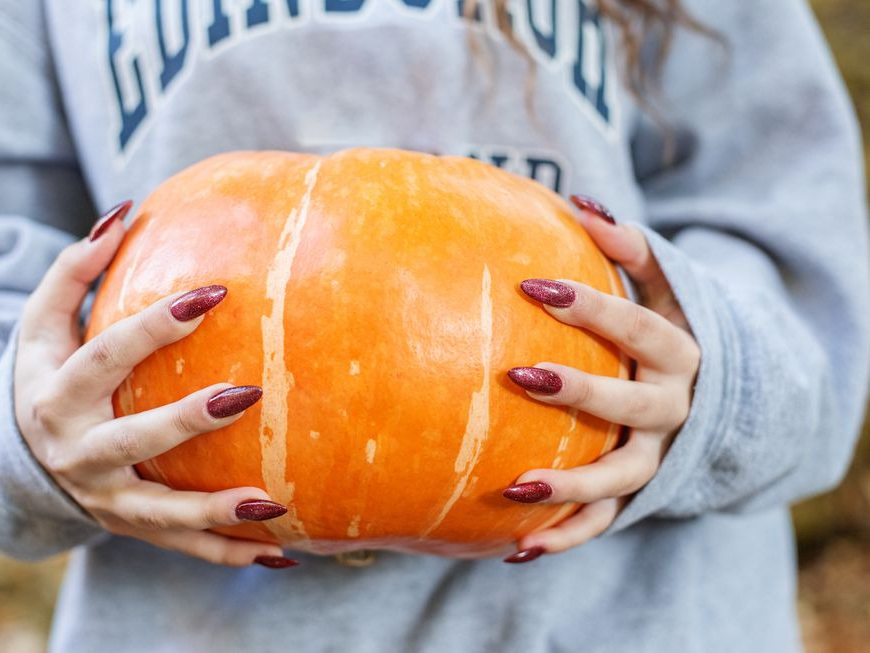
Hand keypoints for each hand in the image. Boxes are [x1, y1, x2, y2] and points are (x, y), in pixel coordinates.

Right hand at [14, 202, 296, 568]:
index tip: (212, 292)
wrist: (16, 457)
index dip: (154, 326)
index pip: (106, 356)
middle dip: (185, 421)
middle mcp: (79, 453)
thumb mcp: (41, 324)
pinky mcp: (131, 526)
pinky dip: (230, 553)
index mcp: (57, 396)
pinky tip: (284, 552)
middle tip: (246, 394)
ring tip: (272, 501)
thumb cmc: (46, 373)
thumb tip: (124, 210)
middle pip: (133, 439)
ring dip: (215, 511)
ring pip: (162, 511)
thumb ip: (74, 268)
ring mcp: (106, 498)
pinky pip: (184, 546)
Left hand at [500, 195, 699, 563]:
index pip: (638, 325)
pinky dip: (567, 537)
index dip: (590, 306)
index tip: (531, 284)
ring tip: (514, 484)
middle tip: (519, 373)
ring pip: (620, 476)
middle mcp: (673, 407)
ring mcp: (657, 454)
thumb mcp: (664, 286)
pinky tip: (516, 549)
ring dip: (571, 485)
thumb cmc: (669, 328)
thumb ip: (627, 246)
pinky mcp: (639, 492)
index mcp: (680, 351)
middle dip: (579, 390)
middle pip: (630, 401)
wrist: (719, 396)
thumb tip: (577, 199)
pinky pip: (606, 521)